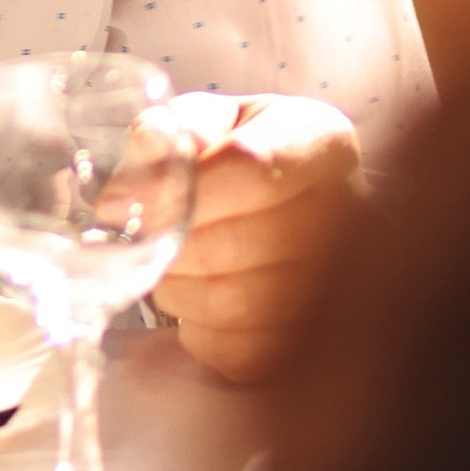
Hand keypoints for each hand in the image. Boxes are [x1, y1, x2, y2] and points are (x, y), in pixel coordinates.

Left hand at [151, 93, 360, 383]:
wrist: (291, 206)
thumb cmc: (240, 153)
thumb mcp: (207, 121)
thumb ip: (167, 138)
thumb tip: (121, 199)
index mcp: (321, 142)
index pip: (250, 168)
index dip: (178, 190)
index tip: (124, 201)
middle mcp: (348, 214)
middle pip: (235, 244)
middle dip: (172, 244)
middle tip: (151, 235)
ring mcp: (339, 286)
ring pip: (233, 304)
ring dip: (180, 288)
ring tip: (179, 263)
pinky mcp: (310, 343)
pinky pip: (235, 349)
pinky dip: (199, 329)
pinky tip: (203, 297)